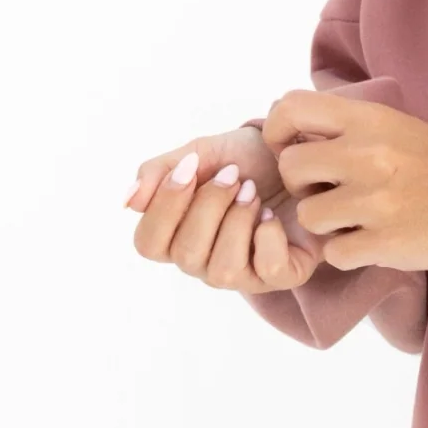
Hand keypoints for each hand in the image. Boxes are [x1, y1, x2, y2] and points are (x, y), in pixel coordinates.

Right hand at [124, 123, 325, 296]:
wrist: (298, 153)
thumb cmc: (245, 159)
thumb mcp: (199, 152)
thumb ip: (159, 171)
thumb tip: (129, 202)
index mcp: (177, 236)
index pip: (148, 243)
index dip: (165, 206)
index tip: (191, 167)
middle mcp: (204, 261)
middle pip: (185, 254)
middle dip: (209, 207)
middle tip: (234, 175)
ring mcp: (243, 273)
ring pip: (224, 269)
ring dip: (238, 221)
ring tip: (253, 192)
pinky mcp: (283, 274)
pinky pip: (269, 271)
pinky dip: (269, 237)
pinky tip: (272, 215)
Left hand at [257, 89, 427, 273]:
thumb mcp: (391, 125)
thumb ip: (343, 125)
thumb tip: (289, 128)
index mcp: (368, 120)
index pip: (292, 108)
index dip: (278, 130)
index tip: (289, 147)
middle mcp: (368, 155)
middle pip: (291, 168)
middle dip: (301, 184)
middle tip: (327, 190)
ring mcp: (375, 201)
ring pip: (308, 216)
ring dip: (326, 222)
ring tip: (355, 217)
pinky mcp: (384, 242)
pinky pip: (334, 252)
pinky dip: (348, 251)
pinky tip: (371, 239)